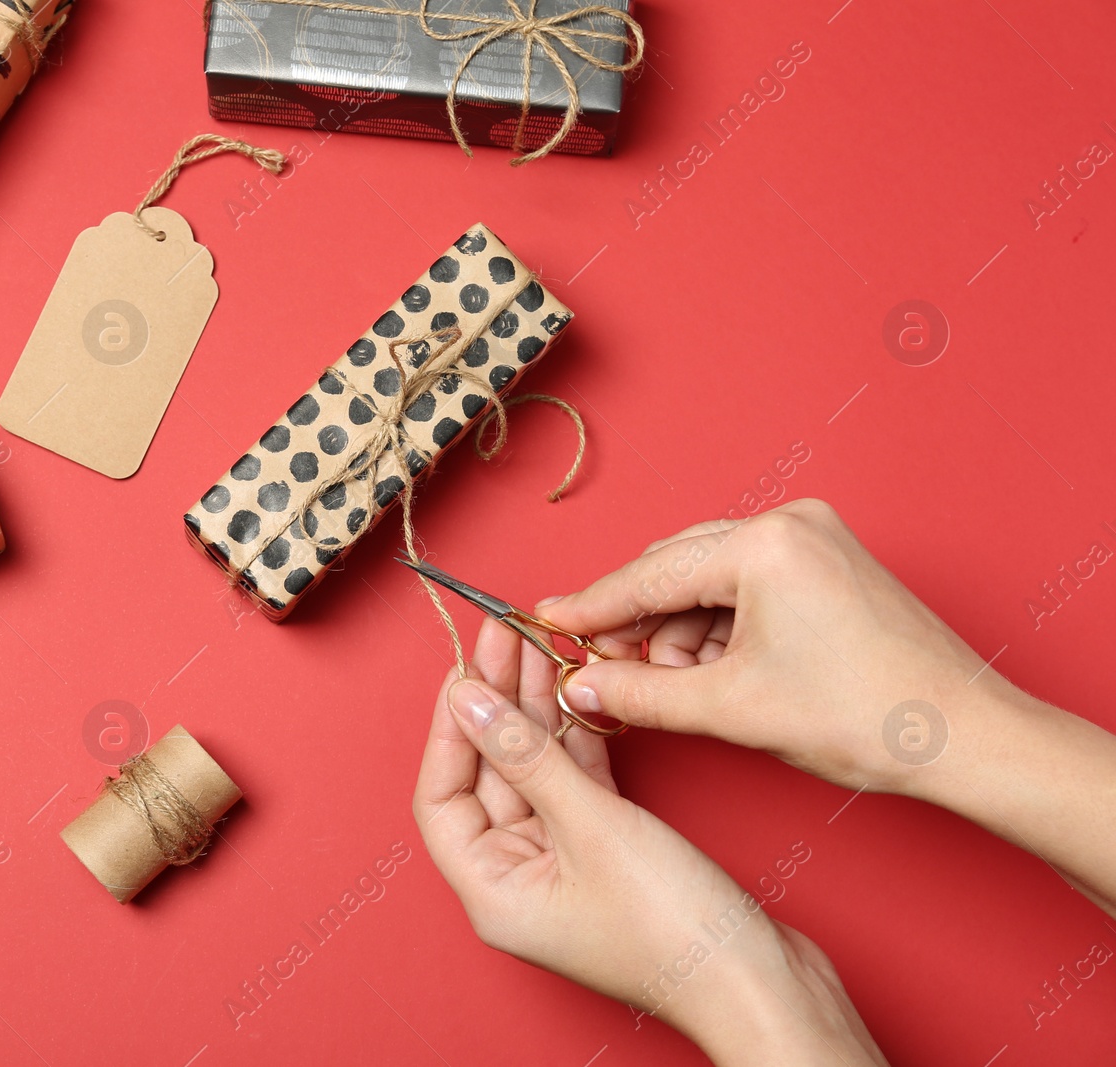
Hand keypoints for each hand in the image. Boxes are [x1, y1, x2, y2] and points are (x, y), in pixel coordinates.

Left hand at [414, 614, 886, 1065]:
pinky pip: (577, 786)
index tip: (465, 667)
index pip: (443, 796)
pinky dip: (577, 740)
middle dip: (498, 702)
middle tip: (506, 632)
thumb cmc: (675, 928)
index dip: (451, 728)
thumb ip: (526, 757)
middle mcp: (518, 881)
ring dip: (536, 711)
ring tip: (538, 642)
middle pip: (490, 775)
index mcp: (493, 892)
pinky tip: (575, 690)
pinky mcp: (609, 854)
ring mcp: (564, 867)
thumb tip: (469, 700)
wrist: (764, 983)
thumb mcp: (592, 828)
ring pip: (535, 772)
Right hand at [542, 498, 998, 794]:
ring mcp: (814, 540)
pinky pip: (746, 586)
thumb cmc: (867, 716)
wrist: (965, 737)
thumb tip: (580, 686)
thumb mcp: (732, 708)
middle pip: (676, 568)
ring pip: (709, 579)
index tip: (544, 621)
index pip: (650, 574)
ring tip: (668, 687)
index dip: (591, 606)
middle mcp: (790, 523)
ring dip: (677, 631)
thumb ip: (641, 693)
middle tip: (602, 672)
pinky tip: (708, 671)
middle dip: (637, 624)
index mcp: (766, 544)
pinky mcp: (829, 564)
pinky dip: (718, 628)